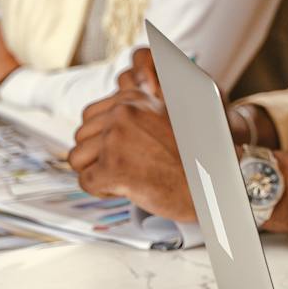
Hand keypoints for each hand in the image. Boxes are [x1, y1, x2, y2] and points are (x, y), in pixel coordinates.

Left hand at [68, 47, 194, 220]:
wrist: (210, 184)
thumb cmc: (192, 156)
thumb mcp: (166, 116)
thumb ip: (137, 111)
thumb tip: (107, 112)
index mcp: (134, 98)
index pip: (91, 115)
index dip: (101, 137)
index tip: (120, 149)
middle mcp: (123, 112)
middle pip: (82, 136)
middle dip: (97, 156)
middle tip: (125, 165)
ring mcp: (116, 139)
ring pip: (78, 158)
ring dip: (96, 172)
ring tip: (124, 176)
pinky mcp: (113, 167)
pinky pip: (86, 182)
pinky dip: (102, 190)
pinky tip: (125, 188)